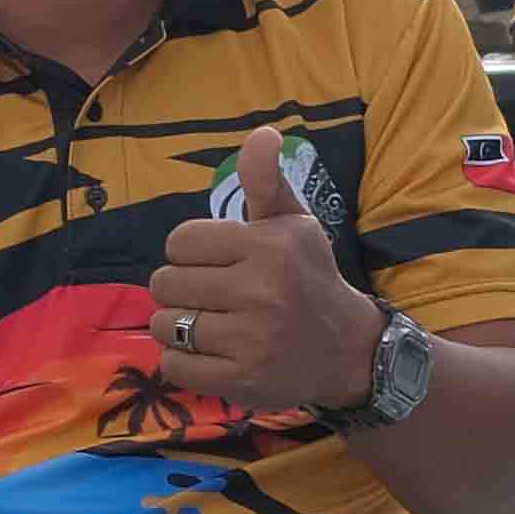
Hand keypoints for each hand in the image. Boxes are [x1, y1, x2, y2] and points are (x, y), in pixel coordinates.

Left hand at [157, 123, 383, 414]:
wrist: (348, 350)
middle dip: (182, 289)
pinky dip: (183, 361)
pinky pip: (175, 365)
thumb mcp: (294, 224)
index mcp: (269, 246)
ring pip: (166, 325)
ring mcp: (251, 340)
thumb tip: (261, 133)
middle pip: (166, 283)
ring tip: (211, 326)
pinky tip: (211, 354)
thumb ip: (266, 180)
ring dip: (179, 326)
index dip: (191, 252)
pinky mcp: (242, 380)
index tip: (218, 264)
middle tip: (214, 297)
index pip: (180, 242)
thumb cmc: (309, 278)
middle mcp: (261, 291)